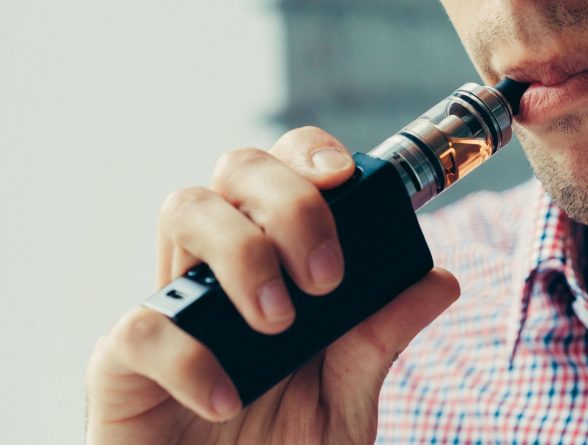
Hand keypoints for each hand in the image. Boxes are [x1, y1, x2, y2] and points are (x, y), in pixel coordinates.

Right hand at [85, 127, 459, 443]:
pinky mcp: (124, 362)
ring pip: (184, 212)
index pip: (282, 172)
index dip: (307, 155)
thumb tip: (439, 281)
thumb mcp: (347, 396)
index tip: (343, 178)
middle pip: (236, 170)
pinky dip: (190, 356)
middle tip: (326, 278)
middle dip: (288, 202)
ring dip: (243, 253)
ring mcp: (175, 308)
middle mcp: (222, 270)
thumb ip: (380, 339)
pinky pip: (142, 325)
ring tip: (278, 325)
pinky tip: (225, 399)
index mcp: (275, 265)